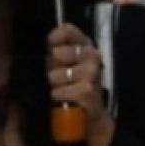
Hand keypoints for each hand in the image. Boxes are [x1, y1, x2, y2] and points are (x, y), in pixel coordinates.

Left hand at [47, 24, 113, 145]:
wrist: (90, 116)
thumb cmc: (73, 86)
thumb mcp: (64, 64)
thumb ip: (56, 48)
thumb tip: (51, 44)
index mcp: (86, 44)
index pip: (66, 29)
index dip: (54, 41)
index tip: (55, 53)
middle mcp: (93, 54)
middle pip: (56, 53)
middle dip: (53, 69)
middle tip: (63, 78)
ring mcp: (91, 72)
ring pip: (54, 75)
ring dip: (55, 86)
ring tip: (66, 90)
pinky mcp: (87, 91)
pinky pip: (58, 92)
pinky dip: (59, 98)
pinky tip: (69, 101)